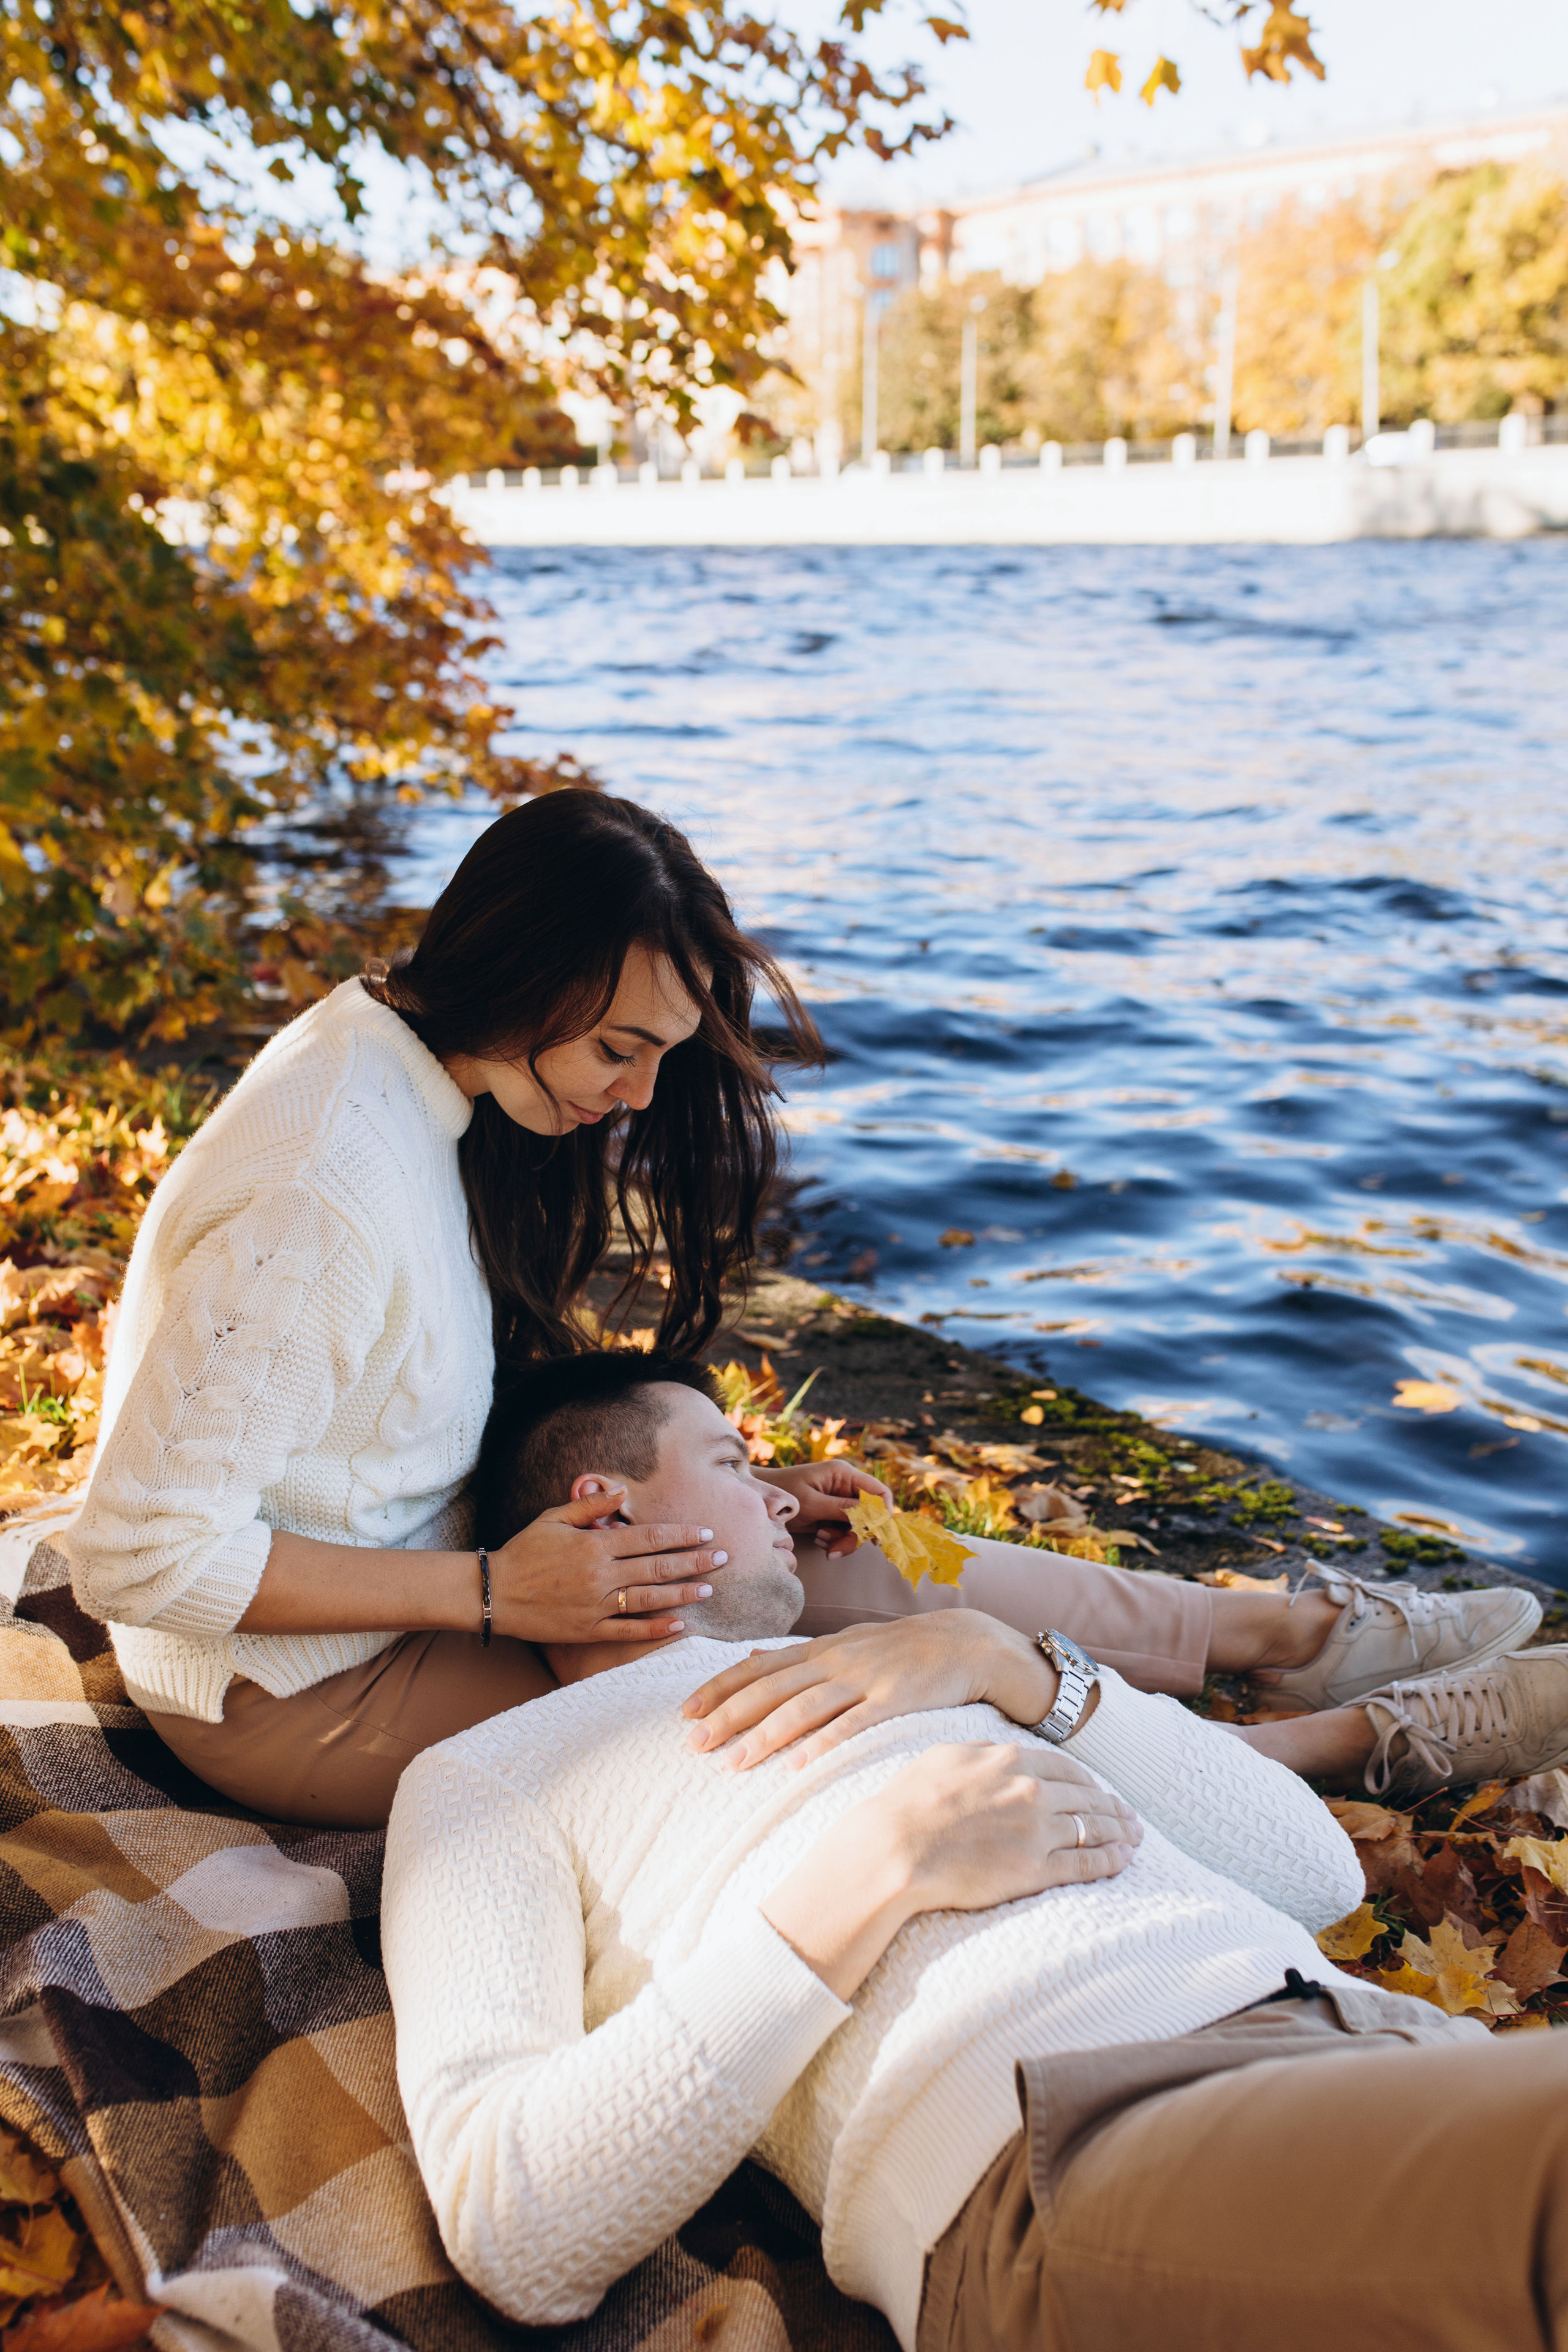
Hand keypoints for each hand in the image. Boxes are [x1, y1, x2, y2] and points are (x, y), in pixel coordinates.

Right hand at [489, 1489, 725, 1644]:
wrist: (494, 1593)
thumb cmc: (524, 1552)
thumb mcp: (554, 1518)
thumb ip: (590, 1507)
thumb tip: (621, 1491)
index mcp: (595, 1545)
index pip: (650, 1537)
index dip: (681, 1535)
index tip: (706, 1533)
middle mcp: (601, 1575)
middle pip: (658, 1567)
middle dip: (694, 1561)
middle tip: (722, 1558)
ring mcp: (596, 1606)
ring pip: (650, 1599)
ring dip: (683, 1593)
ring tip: (708, 1588)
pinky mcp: (588, 1631)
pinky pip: (629, 1632)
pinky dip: (655, 1629)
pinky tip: (679, 1626)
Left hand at [683, 1610, 1056, 1769]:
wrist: (966, 1641)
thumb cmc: (900, 1649)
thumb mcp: (844, 1644)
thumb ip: (796, 1657)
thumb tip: (748, 1659)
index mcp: (819, 1650)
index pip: (757, 1668)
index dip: (720, 1688)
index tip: (685, 1712)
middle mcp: (834, 1661)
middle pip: (771, 1689)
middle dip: (728, 1716)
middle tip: (693, 1743)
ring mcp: (864, 1679)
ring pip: (804, 1708)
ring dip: (764, 1736)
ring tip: (733, 1762)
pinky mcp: (894, 1700)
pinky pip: (852, 1724)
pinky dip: (822, 1743)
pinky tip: (797, 1764)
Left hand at [764, 1460, 893, 1555]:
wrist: (763, 1501)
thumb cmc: (783, 1492)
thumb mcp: (812, 1502)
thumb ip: (841, 1509)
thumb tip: (871, 1515)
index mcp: (844, 1475)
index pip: (878, 1491)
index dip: (883, 1513)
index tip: (875, 1534)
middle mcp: (846, 1487)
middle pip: (870, 1515)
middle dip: (856, 1535)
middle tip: (838, 1550)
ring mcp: (840, 1503)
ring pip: (858, 1528)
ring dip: (843, 1541)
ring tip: (823, 1543)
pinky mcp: (833, 1516)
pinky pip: (844, 1533)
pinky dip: (835, 1541)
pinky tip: (819, 1540)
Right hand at [876, 1740, 1141, 1913]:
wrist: (896, 1847)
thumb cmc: (909, 1802)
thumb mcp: (944, 1756)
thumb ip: (981, 1752)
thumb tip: (1000, 1751)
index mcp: (1009, 1760)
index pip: (1066, 1768)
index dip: (1089, 1781)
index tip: (1100, 1791)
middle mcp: (1030, 1790)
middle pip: (1087, 1797)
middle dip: (1113, 1806)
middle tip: (1131, 1816)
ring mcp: (1036, 1830)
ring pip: (1093, 1827)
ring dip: (1120, 1832)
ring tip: (1136, 1838)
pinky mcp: (1035, 1869)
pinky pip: (1085, 1863)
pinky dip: (1110, 1860)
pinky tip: (1123, 1860)